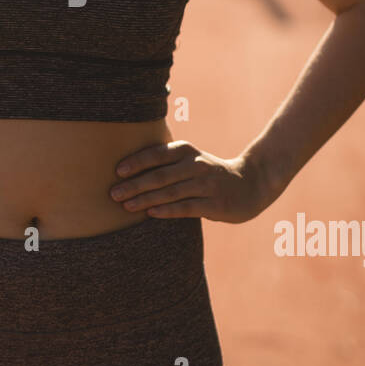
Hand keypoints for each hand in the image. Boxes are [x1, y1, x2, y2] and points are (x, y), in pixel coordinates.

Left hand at [109, 139, 272, 224]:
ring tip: (126, 206)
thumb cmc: (209, 173)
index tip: (117, 171)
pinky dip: (168, 210)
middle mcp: (196, 165)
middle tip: (113, 194)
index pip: (157, 154)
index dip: (136, 162)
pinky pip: (187, 207)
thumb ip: (166, 163)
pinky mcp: (215, 203)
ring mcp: (206, 184)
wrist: (251, 184)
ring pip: (170, 192)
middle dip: (134, 185)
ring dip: (146, 199)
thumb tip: (127, 171)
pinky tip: (152, 214)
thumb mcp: (191, 160)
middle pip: (159, 175)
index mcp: (187, 151)